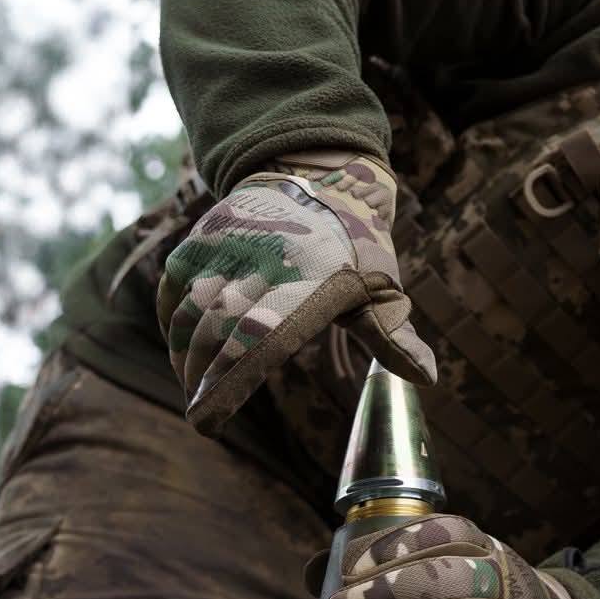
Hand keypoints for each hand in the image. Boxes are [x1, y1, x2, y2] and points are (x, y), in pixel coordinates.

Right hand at [156, 149, 435, 432]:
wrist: (322, 176)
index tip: (207, 422)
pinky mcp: (205, 237)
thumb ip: (393, 337)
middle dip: (201, 380)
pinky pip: (175, 285)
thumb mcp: (382, 287)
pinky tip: (180, 347)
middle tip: (201, 413)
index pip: (259, 345)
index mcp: (310, 285)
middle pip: (217, 333)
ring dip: (185, 355)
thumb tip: (427, 379)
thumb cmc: (357, 246)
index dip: (228, 386)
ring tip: (192, 386)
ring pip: (191, 311)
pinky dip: (172, 319)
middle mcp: (263, 265)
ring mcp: (228, 248)